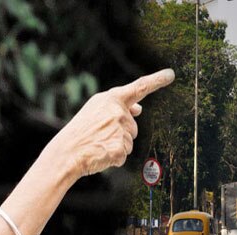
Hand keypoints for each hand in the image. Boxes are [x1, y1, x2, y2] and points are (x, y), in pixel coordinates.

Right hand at [56, 68, 174, 176]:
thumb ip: (118, 108)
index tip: (170, 74)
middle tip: (99, 137)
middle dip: (121, 134)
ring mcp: (119, 129)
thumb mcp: (95, 112)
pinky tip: (101, 154)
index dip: (156, 80)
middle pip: (133, 127)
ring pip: (129, 142)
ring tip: (98, 144)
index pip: (139, 88)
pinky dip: (114, 159)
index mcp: (111, 99)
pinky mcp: (119, 148)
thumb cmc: (80, 132)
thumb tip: (139, 109)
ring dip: (117, 146)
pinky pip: (124, 156)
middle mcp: (118, 112)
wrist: (66, 152)